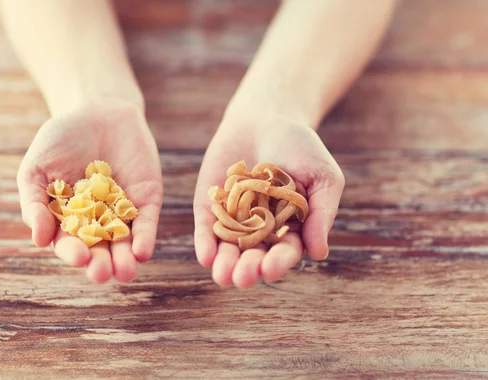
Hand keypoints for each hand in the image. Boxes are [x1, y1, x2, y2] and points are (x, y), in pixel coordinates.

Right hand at [17, 101, 162, 282]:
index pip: (69, 244)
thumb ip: (35, 204)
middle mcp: (96, 224)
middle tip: (101, 273)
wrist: (96, 111)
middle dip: (100, 264)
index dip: (73, 253)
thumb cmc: (59, 141)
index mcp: (67, 221)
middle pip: (99, 251)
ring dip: (125, 260)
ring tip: (125, 272)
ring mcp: (123, 213)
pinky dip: (145, 238)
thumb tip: (39, 240)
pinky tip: (143, 252)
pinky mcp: (146, 201)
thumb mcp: (36, 169)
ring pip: (124, 244)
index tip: (79, 257)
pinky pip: (146, 223)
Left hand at [193, 112, 344, 287]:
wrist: (266, 117)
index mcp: (290, 228)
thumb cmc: (301, 147)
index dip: (279, 262)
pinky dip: (205, 243)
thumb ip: (320, 212)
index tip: (270, 269)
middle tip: (243, 277)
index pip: (285, 251)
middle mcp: (260, 231)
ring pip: (228, 248)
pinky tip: (205, 256)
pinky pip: (206, 228)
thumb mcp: (322, 177)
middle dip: (249, 268)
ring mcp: (232, 220)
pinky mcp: (209, 207)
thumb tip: (319, 253)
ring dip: (225, 264)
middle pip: (254, 255)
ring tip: (223, 276)